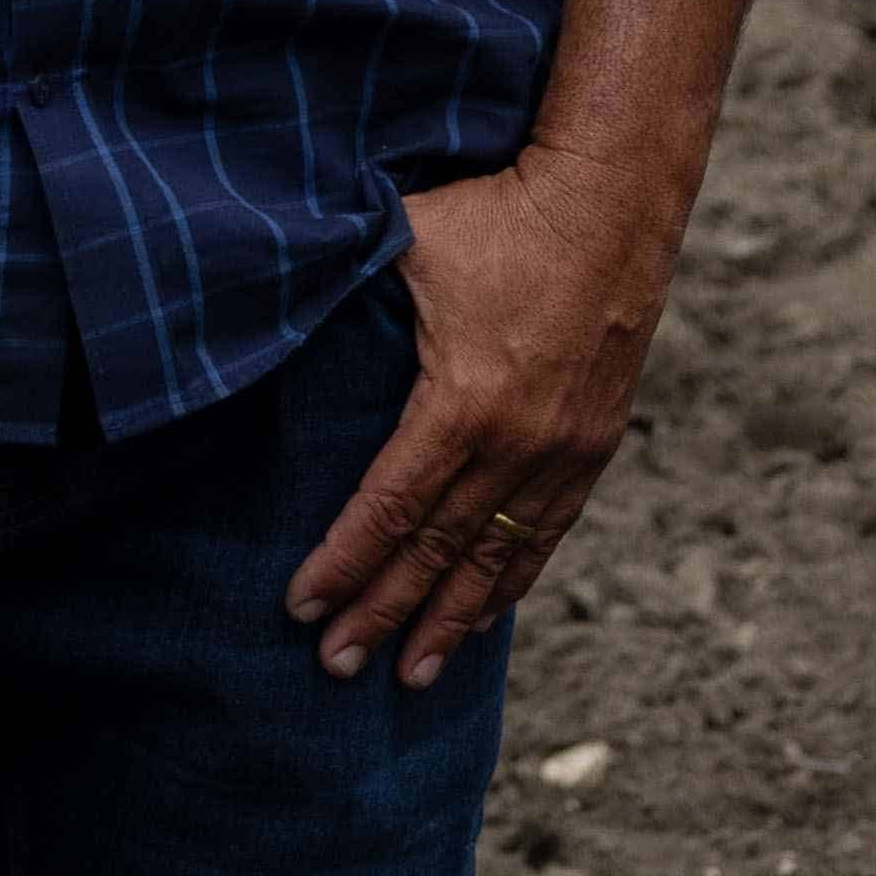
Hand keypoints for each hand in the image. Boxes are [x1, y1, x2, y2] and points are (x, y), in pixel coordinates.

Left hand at [285, 148, 671, 688]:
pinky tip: (483, 615)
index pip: (388, 508)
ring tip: (412, 675)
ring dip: (451, 620)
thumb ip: (344, 285)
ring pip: (497, 557)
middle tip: (337, 667)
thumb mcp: (407, 241)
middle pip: (437, 551)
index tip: (300, 608)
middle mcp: (517, 442)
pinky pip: (545, 532)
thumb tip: (263, 298)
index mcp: (462, 401)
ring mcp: (563, 451)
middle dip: (383, 613)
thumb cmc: (496, 209)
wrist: (613, 201)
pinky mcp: (593, 444)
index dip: (343, 563)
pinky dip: (510, 580)